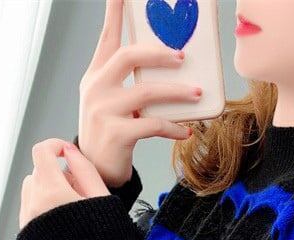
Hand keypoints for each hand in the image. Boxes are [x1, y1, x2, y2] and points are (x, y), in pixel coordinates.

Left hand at [19, 138, 108, 229]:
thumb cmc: (104, 239)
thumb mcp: (101, 197)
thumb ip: (84, 169)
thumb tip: (69, 152)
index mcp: (52, 191)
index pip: (42, 152)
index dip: (55, 145)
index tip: (67, 151)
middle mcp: (34, 203)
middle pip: (38, 171)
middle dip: (57, 172)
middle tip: (80, 187)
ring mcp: (28, 218)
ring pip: (32, 187)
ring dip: (48, 187)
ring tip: (71, 204)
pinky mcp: (27, 232)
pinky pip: (30, 206)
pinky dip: (43, 204)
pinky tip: (63, 218)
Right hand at [77, 0, 201, 187]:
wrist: (95, 170)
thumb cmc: (109, 134)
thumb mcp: (112, 103)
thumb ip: (128, 84)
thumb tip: (168, 71)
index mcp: (95, 76)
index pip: (107, 38)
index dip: (115, 13)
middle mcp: (96, 88)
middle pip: (128, 57)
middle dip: (159, 53)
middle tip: (183, 57)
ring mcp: (104, 111)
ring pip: (147, 91)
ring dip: (177, 92)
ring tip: (197, 94)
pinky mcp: (116, 134)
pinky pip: (153, 124)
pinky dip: (173, 127)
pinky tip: (186, 131)